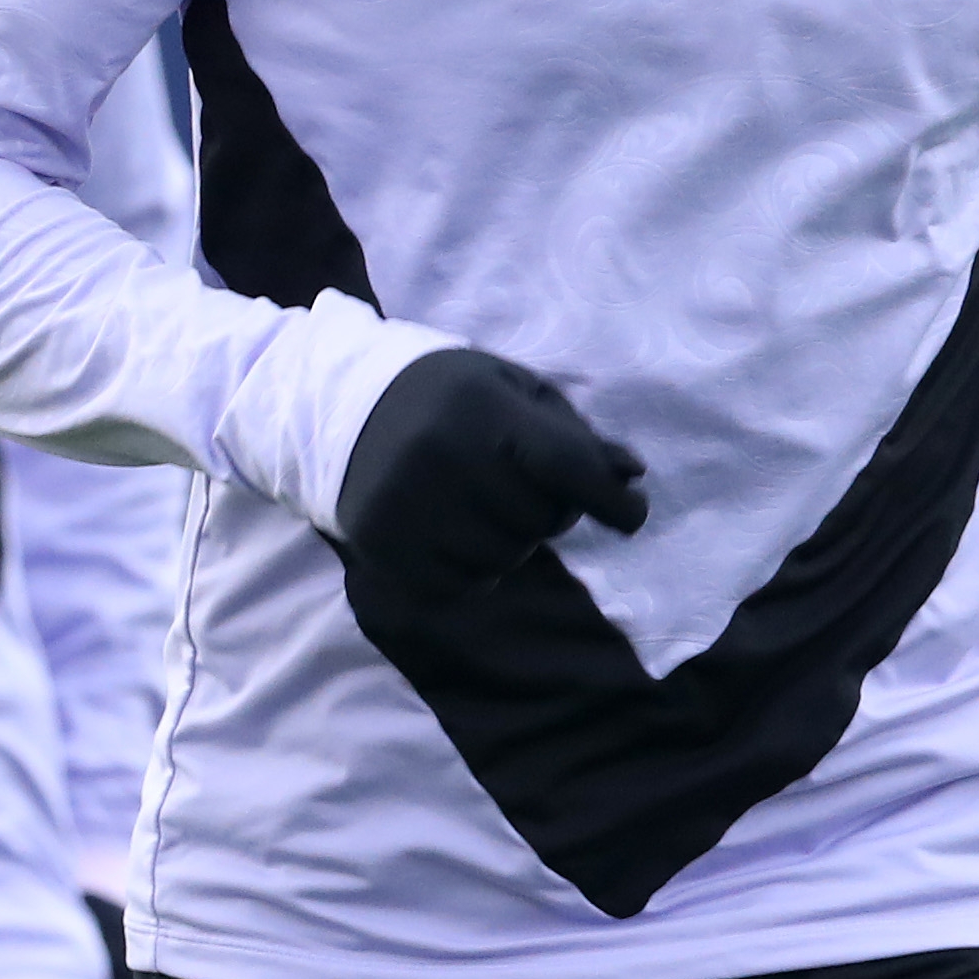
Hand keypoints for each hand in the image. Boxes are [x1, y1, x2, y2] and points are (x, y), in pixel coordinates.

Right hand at [336, 346, 648, 584]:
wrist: (346, 407)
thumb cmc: (454, 399)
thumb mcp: (516, 393)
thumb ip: (575, 436)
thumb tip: (630, 475)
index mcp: (482, 407)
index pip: (565, 465)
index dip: (610, 499)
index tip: (632, 516)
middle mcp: (441, 454)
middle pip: (541, 519)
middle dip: (548, 510)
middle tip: (520, 486)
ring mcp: (406, 504)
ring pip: (504, 559)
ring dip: (510, 542)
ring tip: (482, 508)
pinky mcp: (381, 545)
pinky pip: (461, 585)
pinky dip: (472, 570)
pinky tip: (454, 534)